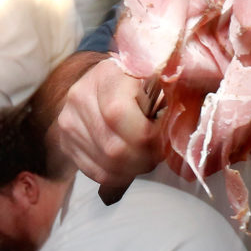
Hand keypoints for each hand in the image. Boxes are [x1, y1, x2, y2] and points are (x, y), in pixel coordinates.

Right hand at [56, 58, 163, 186]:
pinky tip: (130, 164)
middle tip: (159, 154)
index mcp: (106, 74)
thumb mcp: (156, 75)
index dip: (146, 135)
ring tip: (147, 157)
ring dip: (133, 168)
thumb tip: (184, 117)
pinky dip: (118, 175)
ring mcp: (68, 121)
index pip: (118, 114)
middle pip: (113, 146)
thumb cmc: (139, 79)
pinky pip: (94, 172)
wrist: (103, 80)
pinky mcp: (65, 142)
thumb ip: (171, 90)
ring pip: (105, 163)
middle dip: (144, 158)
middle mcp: (80, 96)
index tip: (164, 137)